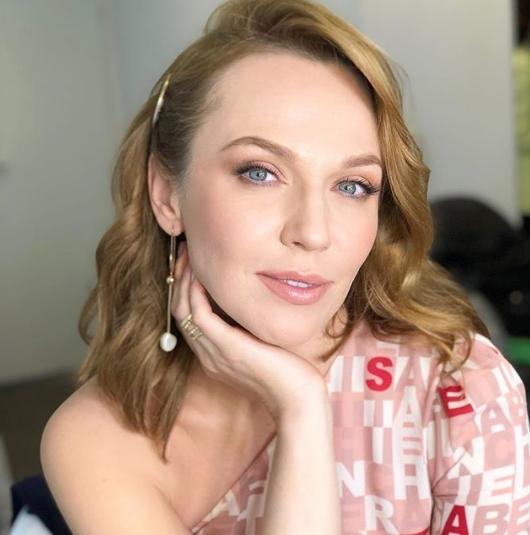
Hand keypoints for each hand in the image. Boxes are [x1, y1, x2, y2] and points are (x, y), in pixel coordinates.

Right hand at [171, 241, 327, 422]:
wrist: (297, 400)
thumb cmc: (288, 373)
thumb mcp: (263, 346)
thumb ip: (250, 329)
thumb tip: (253, 304)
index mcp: (214, 354)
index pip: (189, 318)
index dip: (186, 290)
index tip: (192, 265)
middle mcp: (208, 354)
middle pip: (180, 311)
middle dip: (180, 280)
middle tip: (185, 254)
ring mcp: (214, 352)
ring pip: (184, 310)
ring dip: (184, 280)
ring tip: (189, 256)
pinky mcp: (226, 347)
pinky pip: (199, 314)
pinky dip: (196, 292)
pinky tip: (202, 274)